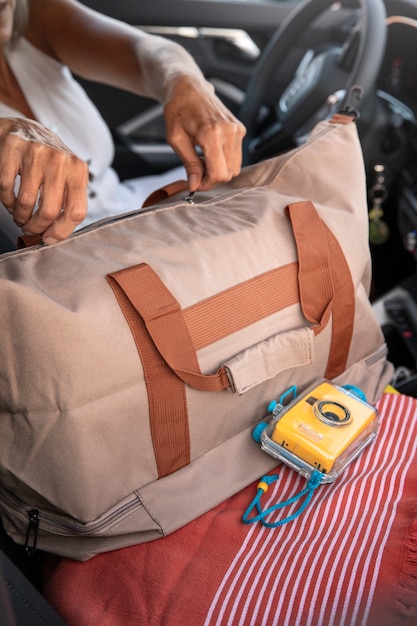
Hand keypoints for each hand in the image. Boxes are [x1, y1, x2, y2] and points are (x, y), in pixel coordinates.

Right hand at [0, 118, 88, 243]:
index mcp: (78, 170)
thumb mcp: (67, 177)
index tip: (50, 238)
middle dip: (37, 227)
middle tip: (30, 228)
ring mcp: (36, 153)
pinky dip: (6, 201)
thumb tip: (54, 237)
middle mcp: (60, 160)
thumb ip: (67, 203)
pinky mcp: (13, 148)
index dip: (62, 231)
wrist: (25, 129)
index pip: (76, 211)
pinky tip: (10, 201)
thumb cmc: (47, 161)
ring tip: (20, 216)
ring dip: (20, 216)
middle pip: (50, 211)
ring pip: (27, 202)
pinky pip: (7, 188)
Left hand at [163, 77, 245, 191]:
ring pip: (235, 167)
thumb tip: (195, 186)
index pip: (219, 173)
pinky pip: (236, 156)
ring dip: (219, 170)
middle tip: (196, 172)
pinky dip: (224, 160)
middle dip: (213, 178)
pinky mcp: (240, 129)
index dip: (207, 184)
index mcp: (212, 133)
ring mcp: (237, 129)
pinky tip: (210, 152)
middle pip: (229, 173)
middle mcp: (229, 131)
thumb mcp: (176, 140)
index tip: (195, 183)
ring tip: (202, 160)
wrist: (187, 87)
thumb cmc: (177, 110)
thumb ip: (189, 164)